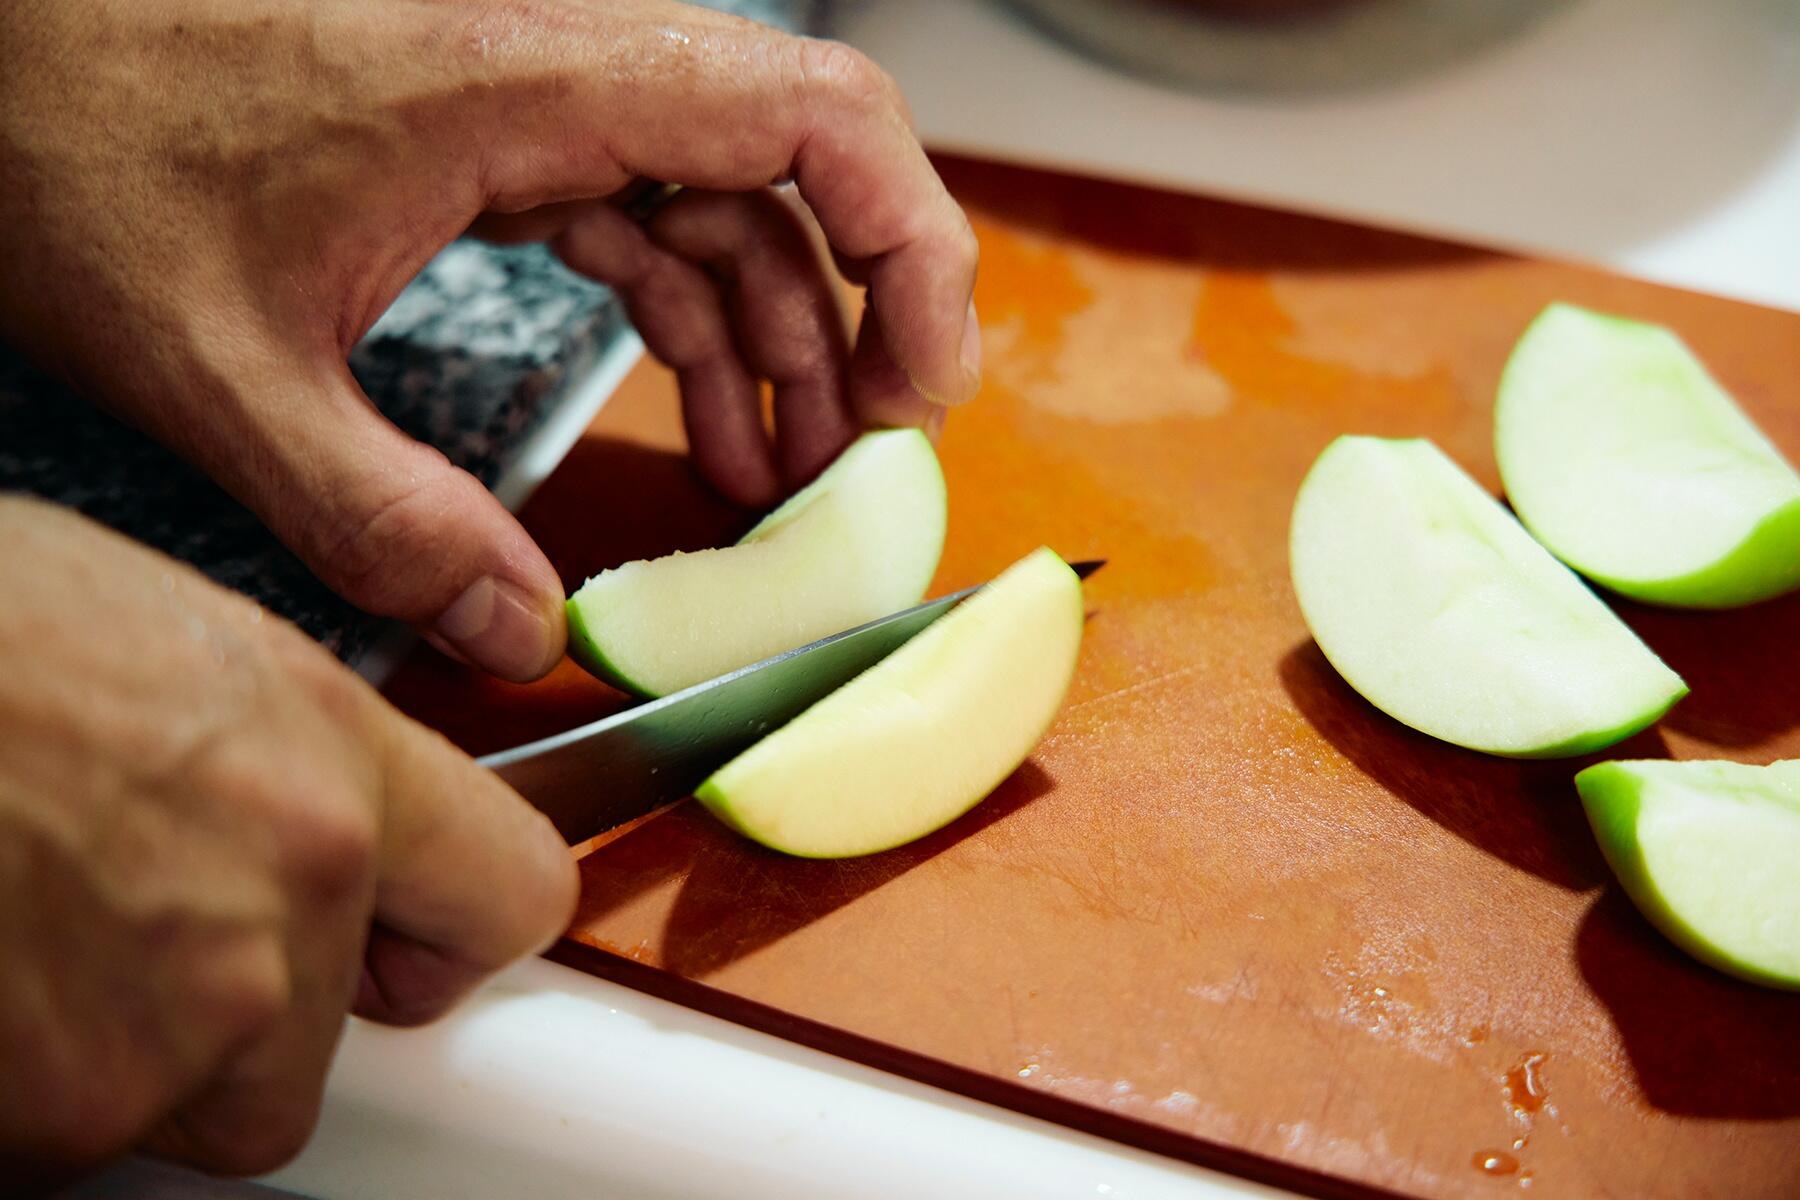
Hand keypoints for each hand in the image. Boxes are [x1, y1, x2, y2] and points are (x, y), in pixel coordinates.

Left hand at [0, 0, 979, 680]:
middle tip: (873, 459)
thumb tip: (507, 632)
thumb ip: (377, 515)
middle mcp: (559, 70)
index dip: (912, 241)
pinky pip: (653, 224)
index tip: (925, 381)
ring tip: (790, 482)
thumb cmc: (74, 143)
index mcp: (526, 81)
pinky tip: (713, 426)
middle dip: (866, 310)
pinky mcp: (504, 139)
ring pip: (733, 205)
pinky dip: (701, 326)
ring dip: (784, 340)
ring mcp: (537, 101)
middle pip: (801, 162)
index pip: (810, 111)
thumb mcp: (220, 365)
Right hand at [0, 497, 576, 1184]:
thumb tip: (324, 811)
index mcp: (328, 765)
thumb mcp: (179, 641)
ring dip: (135, 1049)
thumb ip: (292, 749)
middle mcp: (282, 903)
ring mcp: (171, 1028)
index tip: (411, 936)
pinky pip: (81, 1135)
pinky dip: (36, 1082)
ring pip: (206, 1100)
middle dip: (257, 1005)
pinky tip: (1, 968)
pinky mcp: (59, 1117)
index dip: (455, 927)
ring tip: (40, 922)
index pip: (515, 891)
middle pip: (334, 1039)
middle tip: (144, 918)